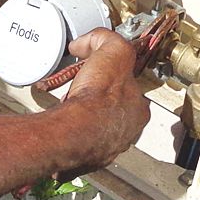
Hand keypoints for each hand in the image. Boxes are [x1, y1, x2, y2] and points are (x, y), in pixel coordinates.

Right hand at [59, 29, 149, 172]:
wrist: (73, 132)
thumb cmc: (97, 99)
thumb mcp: (114, 50)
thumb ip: (106, 40)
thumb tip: (88, 41)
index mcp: (139, 109)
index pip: (131, 87)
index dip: (113, 75)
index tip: (98, 70)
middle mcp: (126, 131)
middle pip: (113, 109)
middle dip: (97, 99)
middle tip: (80, 89)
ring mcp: (106, 147)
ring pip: (95, 128)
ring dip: (81, 116)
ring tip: (68, 104)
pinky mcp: (84, 159)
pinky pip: (77, 143)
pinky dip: (68, 132)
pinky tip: (60, 122)